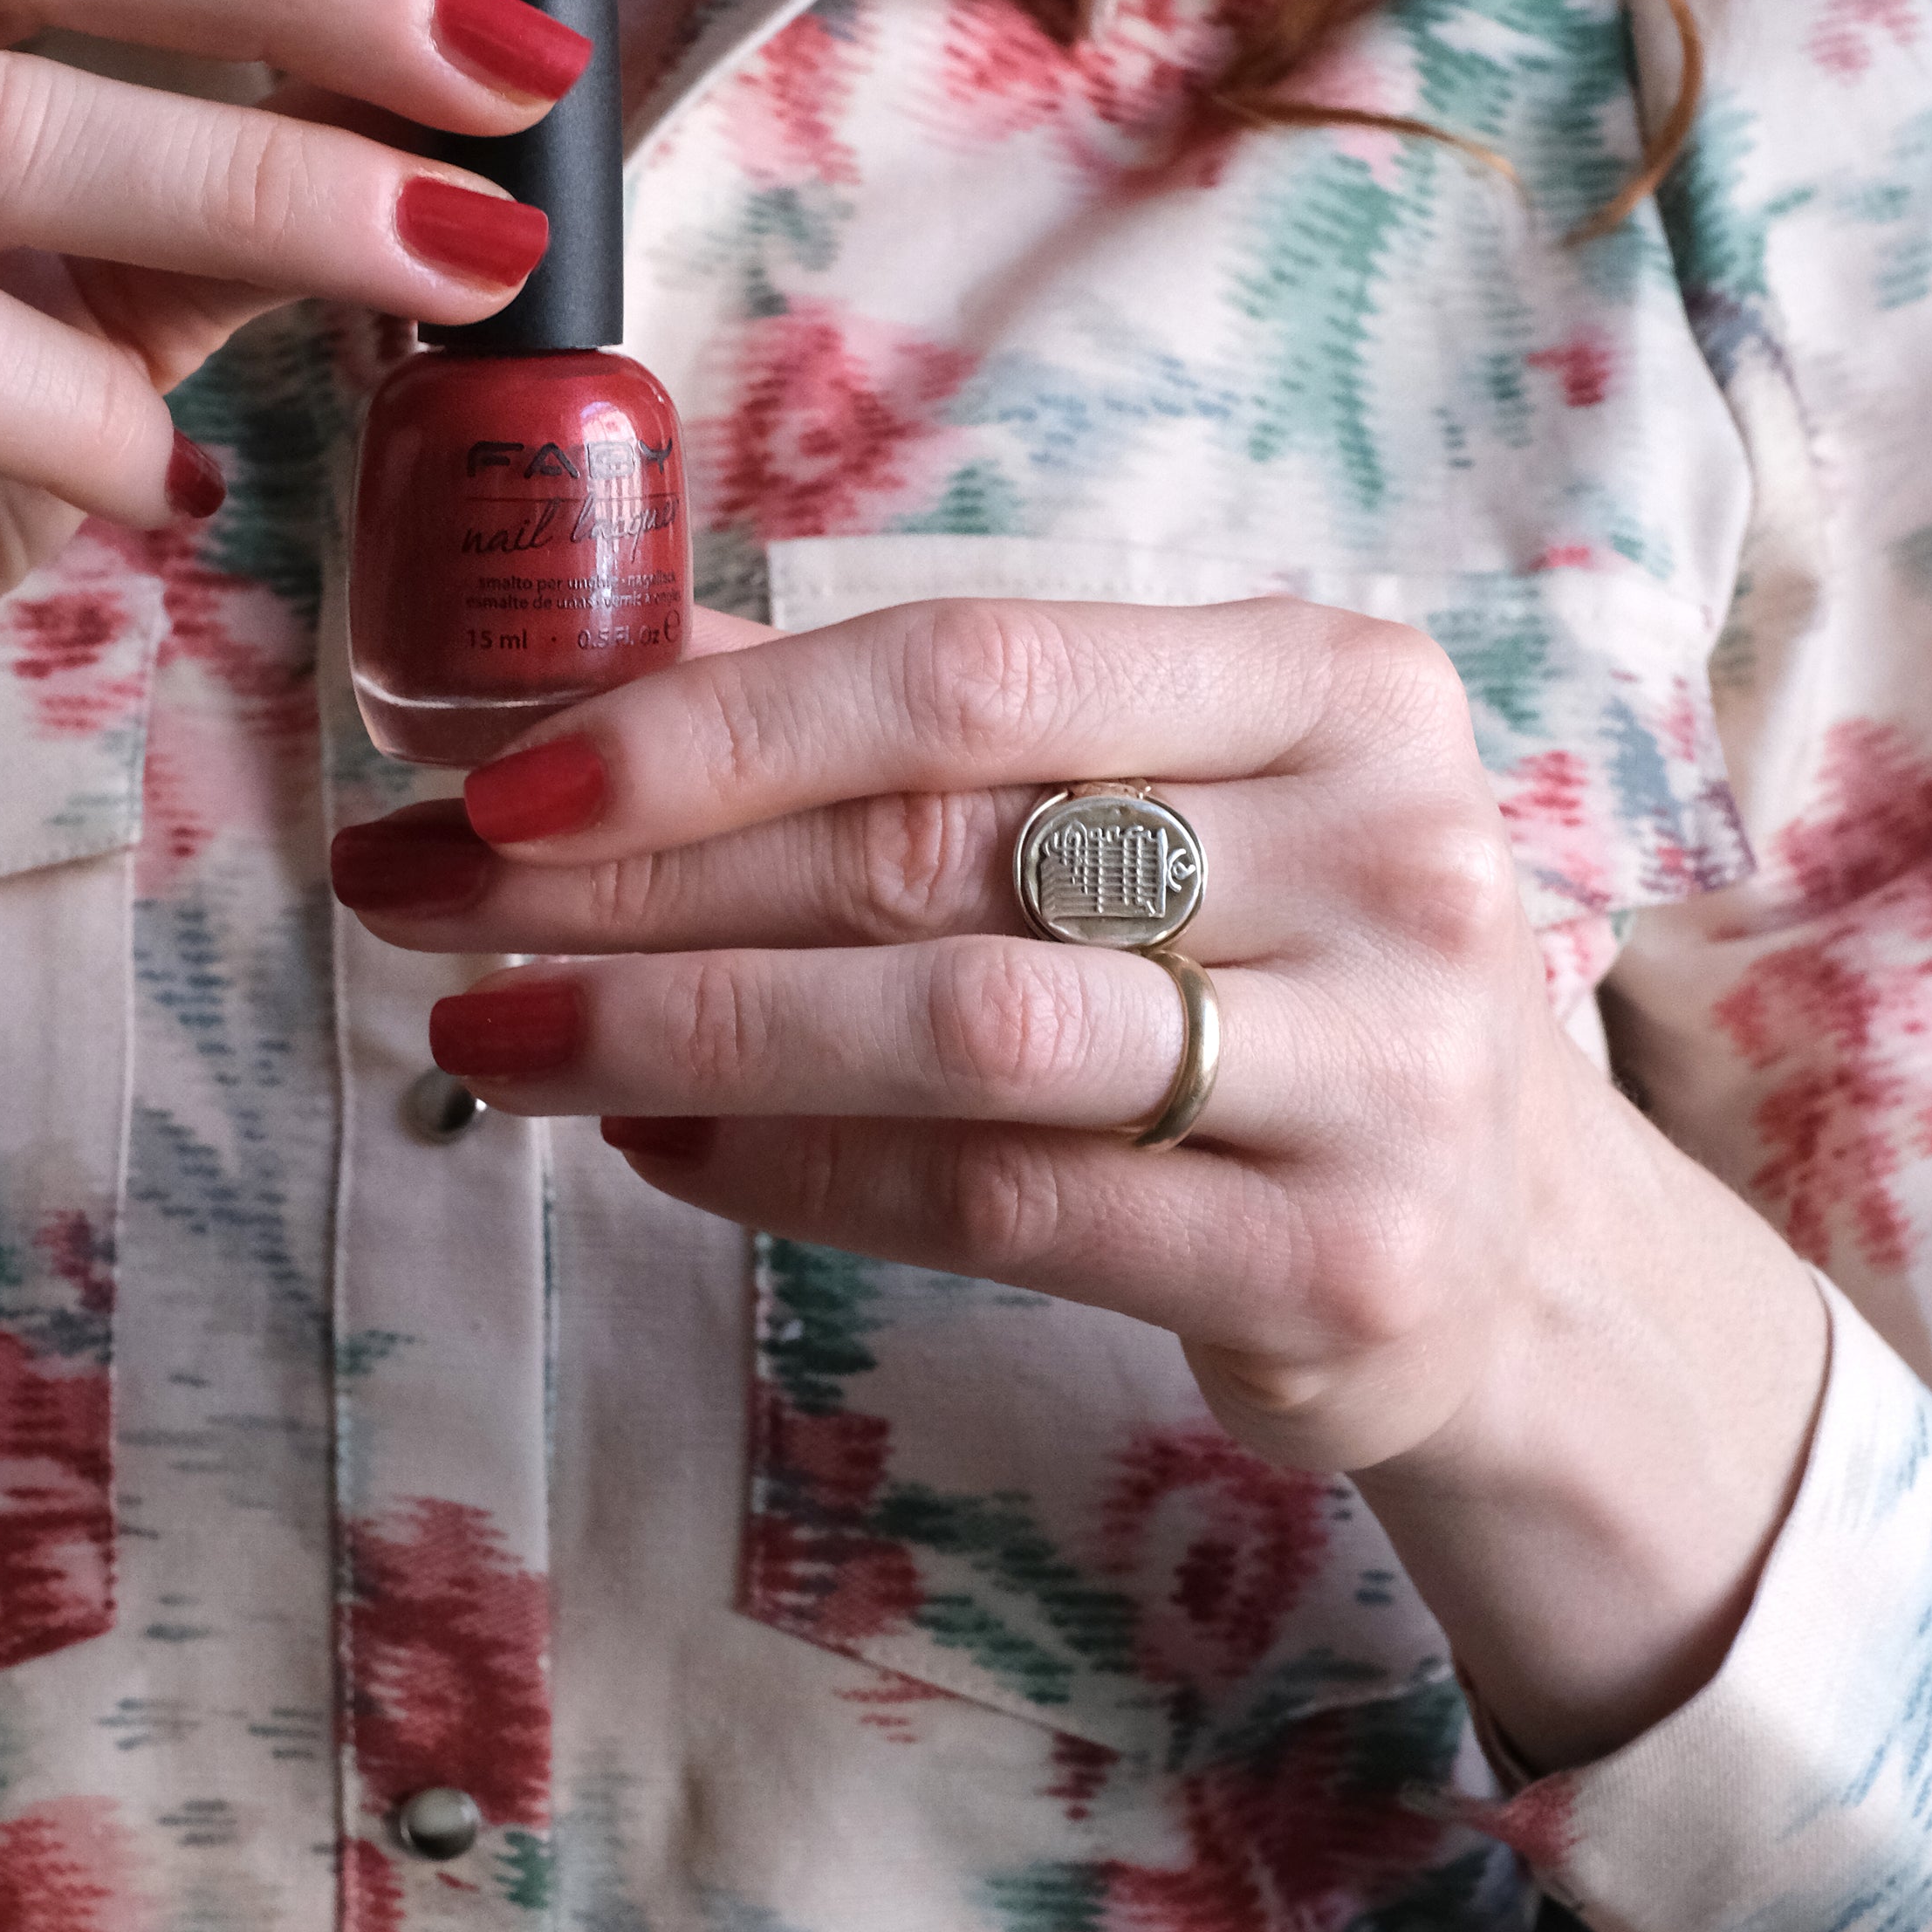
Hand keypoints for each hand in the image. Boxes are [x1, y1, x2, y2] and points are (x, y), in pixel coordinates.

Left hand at [333, 593, 1829, 1763]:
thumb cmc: (1275, 969)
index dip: (712, 719)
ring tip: (496, 1030)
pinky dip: (797, 1177)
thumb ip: (901, 730)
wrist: (1512, 1244)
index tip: (490, 766)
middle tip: (420, 895)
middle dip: (632, 877)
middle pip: (933, 850)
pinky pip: (1000, 1212)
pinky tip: (656, 1144)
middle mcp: (1386, 853)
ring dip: (680, 1032)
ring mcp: (1383, 1070)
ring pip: (955, 1037)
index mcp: (1333, 680)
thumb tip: (582, 664)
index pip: (972, 669)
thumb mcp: (1149, 800)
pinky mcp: (1340, 1267)